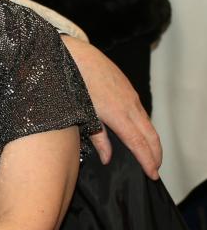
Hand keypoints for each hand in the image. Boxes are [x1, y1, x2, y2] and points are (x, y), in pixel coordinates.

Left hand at [62, 37, 160, 178]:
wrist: (75, 55)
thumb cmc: (74, 84)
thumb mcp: (82, 114)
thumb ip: (97, 138)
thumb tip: (107, 158)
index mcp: (118, 114)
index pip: (138, 144)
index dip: (147, 161)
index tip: (153, 174)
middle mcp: (129, 105)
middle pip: (150, 135)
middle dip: (155, 154)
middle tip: (155, 170)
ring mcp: (130, 96)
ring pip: (147, 123)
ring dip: (152, 141)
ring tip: (151, 156)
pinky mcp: (127, 89)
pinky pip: (141, 112)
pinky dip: (145, 127)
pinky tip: (141, 133)